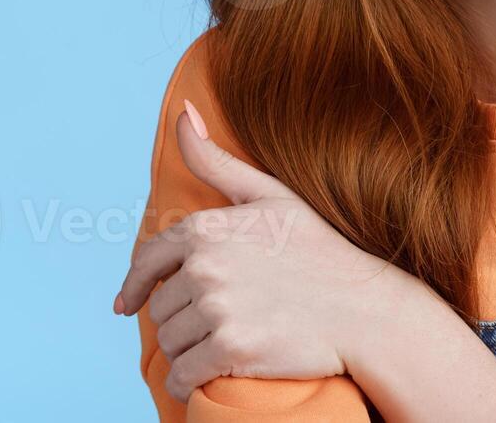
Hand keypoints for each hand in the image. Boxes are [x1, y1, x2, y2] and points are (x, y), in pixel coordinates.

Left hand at [114, 100, 433, 399]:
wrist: (368, 310)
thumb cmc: (321, 252)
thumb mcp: (271, 196)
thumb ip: (217, 160)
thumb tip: (182, 113)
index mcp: (206, 228)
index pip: (148, 262)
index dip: (135, 286)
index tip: (128, 305)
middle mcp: (206, 266)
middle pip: (160, 307)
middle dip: (179, 319)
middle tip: (211, 324)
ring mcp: (219, 308)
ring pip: (169, 342)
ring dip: (184, 351)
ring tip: (215, 347)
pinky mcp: (232, 349)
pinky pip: (183, 374)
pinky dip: (186, 381)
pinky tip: (203, 377)